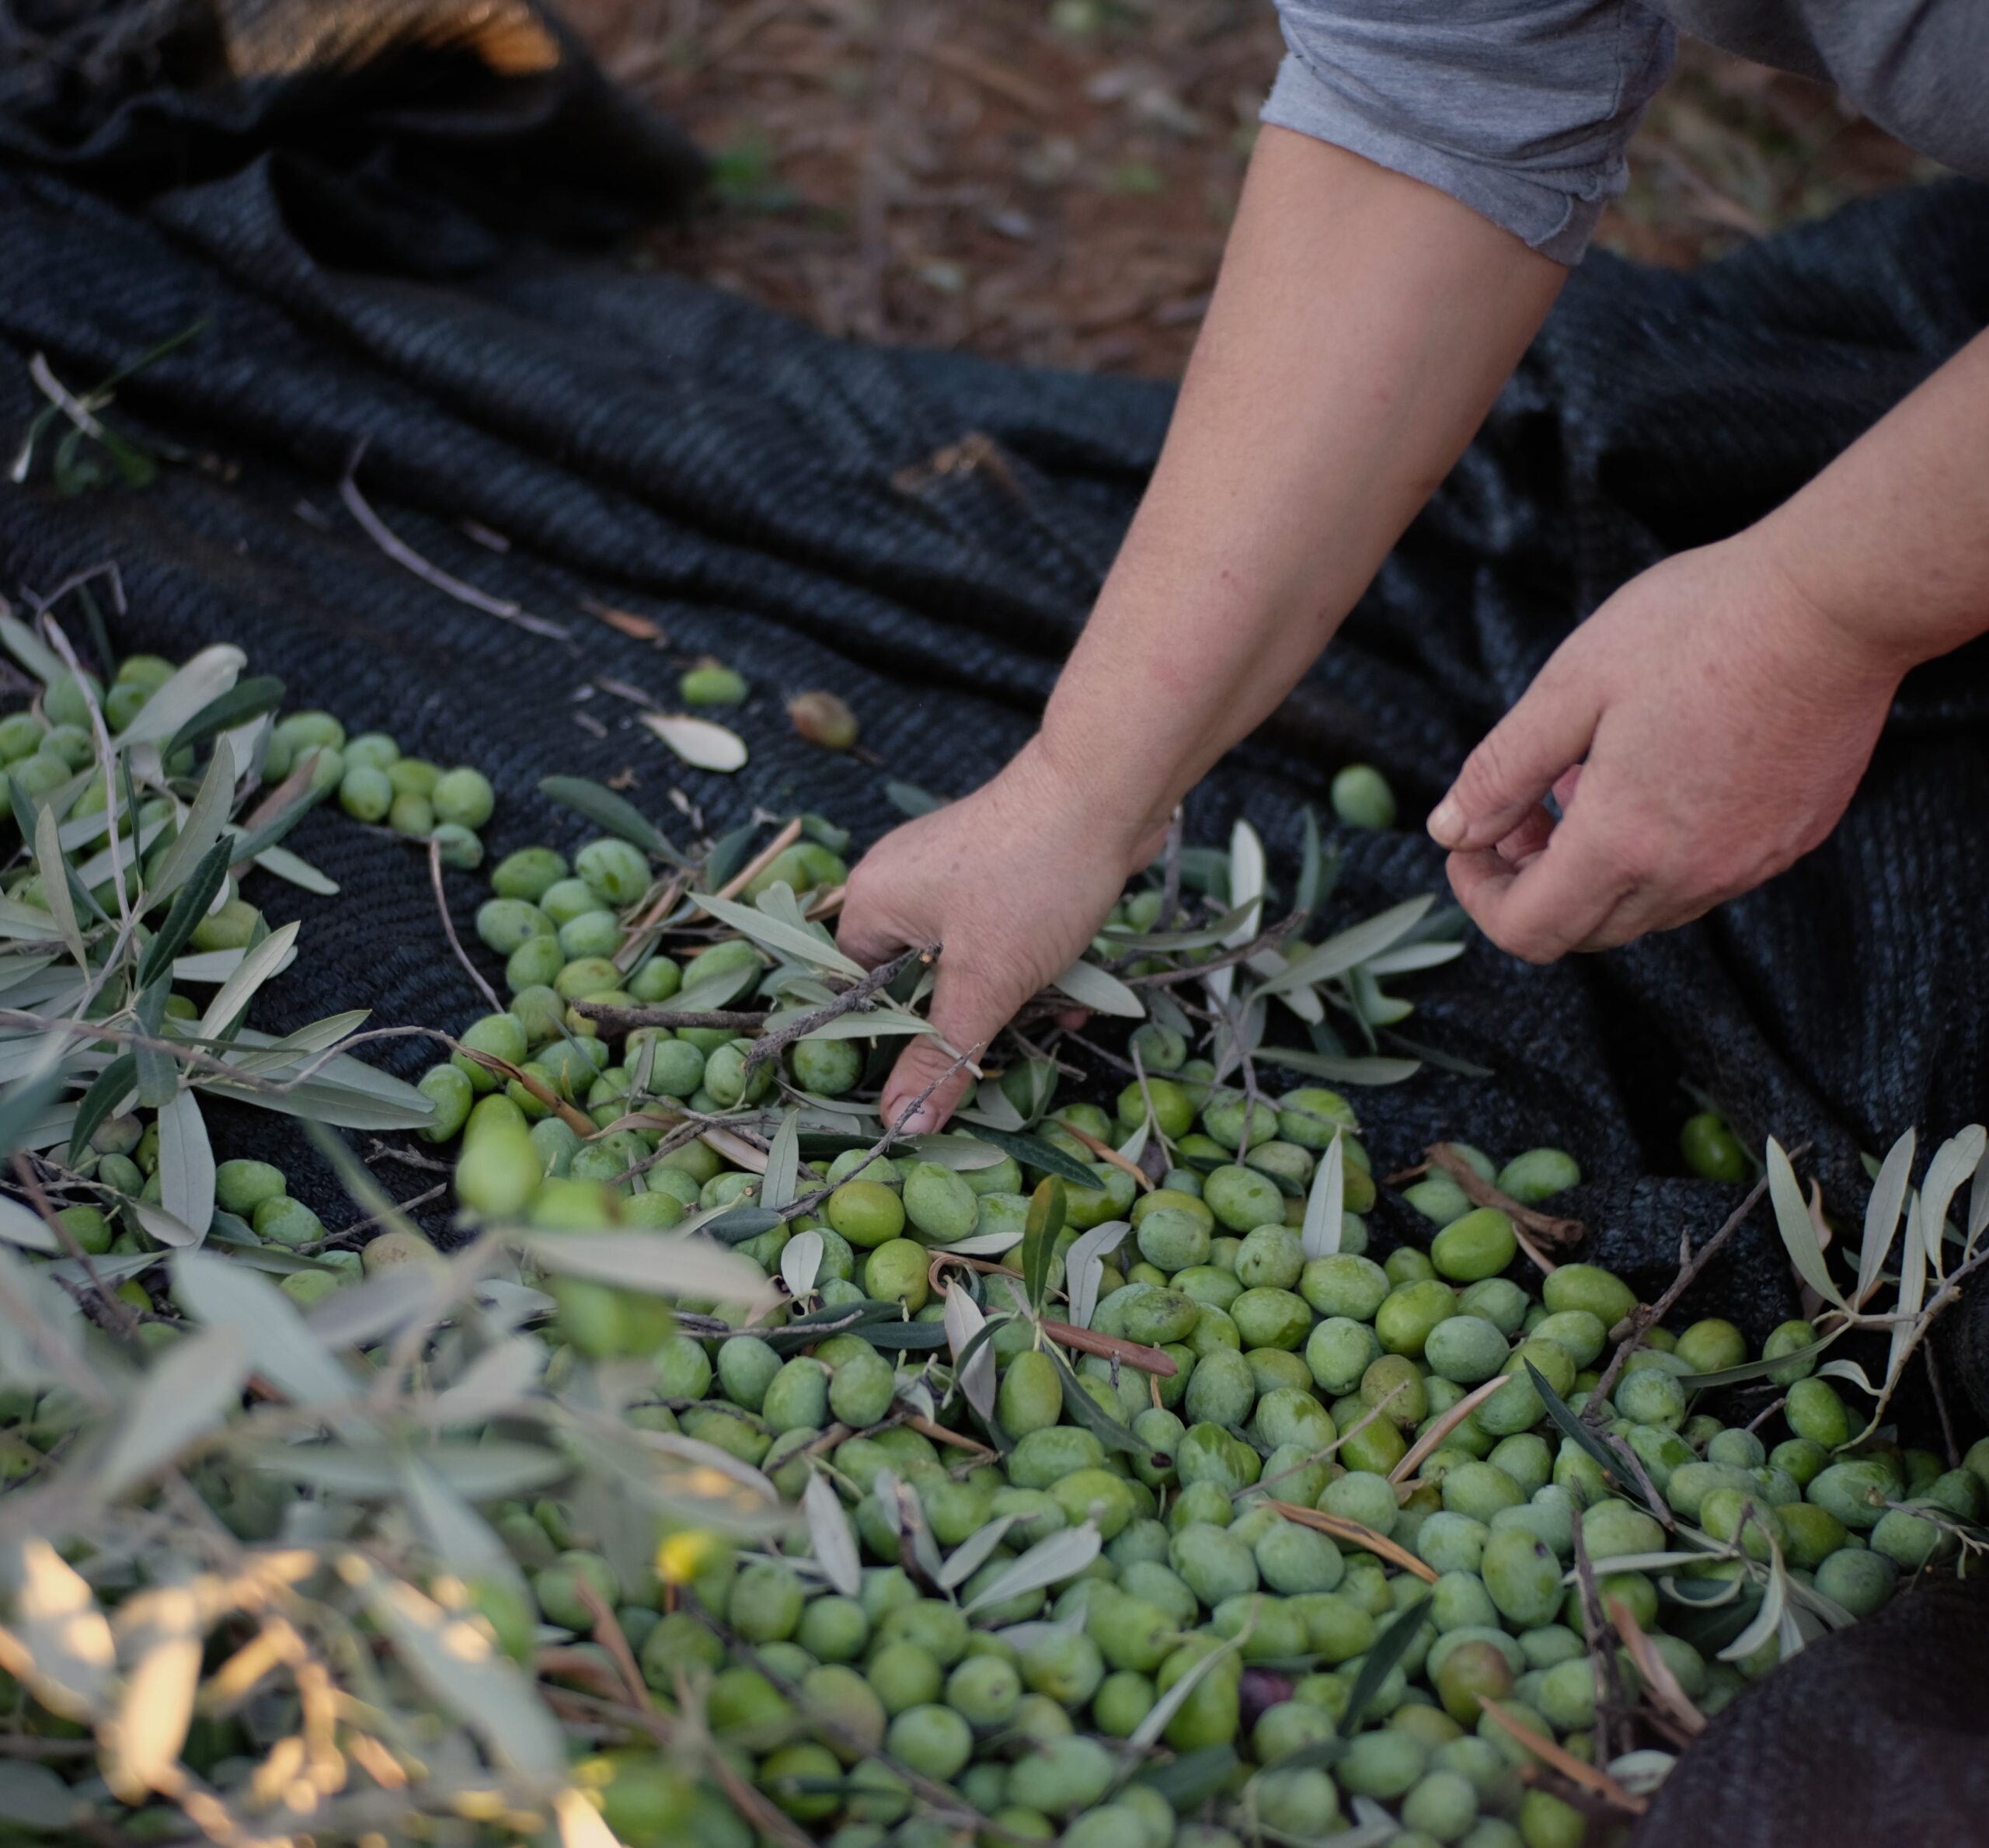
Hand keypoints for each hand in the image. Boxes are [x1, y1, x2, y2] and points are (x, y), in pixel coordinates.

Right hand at [837, 741, 1164, 1132]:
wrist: (1110, 787)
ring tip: (1049, 1019)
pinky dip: (1028, 967)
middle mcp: (900, 882)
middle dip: (960, 1024)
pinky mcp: (999, 867)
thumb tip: (899, 1126)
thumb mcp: (984, 983)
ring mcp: (951, 871)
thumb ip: (940, 1055)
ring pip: (964, 963)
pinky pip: (999, 936)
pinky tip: (1071, 993)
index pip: (849, 993)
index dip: (881, 1044)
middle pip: (911, 982)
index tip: (922, 1083)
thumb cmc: (1034, 879)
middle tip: (996, 1057)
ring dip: (1006, 999)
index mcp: (871, 903)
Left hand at [1426, 534, 1907, 960]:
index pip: (1528, 931)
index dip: (1480, 898)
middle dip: (1531, 884)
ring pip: (1644, 910)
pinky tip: (1653, 775)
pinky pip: (1703, 880)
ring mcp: (1749, 863)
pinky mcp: (1790, 839)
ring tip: (1583, 780)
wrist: (1838, 601)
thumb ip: (1500, 771)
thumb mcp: (1569, 687)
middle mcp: (1691, 874)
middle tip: (1522, 806)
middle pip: (1583, 931)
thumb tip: (1447, 831)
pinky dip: (1655, 854)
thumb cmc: (1698, 626)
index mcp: (1623, 843)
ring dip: (1593, 869)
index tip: (1469, 840)